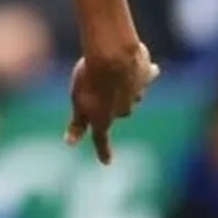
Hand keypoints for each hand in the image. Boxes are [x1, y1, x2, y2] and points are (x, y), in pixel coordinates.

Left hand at [64, 42, 159, 164]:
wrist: (113, 55)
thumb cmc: (90, 79)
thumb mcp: (78, 102)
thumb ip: (78, 123)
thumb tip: (70, 143)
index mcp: (103, 118)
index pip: (101, 139)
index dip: (103, 151)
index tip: (106, 162)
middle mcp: (123, 109)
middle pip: (117, 109)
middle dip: (111, 102)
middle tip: (100, 87)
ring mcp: (137, 92)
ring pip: (131, 91)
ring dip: (126, 85)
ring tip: (116, 71)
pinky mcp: (145, 74)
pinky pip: (145, 74)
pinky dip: (144, 72)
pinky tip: (147, 67)